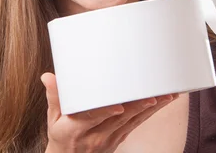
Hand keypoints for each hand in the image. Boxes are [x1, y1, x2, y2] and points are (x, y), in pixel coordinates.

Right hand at [42, 73, 177, 152]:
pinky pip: (137, 125)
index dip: (107, 112)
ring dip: (151, 109)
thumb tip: (48, 77)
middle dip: (139, 107)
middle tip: (154, 95)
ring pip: (133, 122)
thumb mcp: (53, 118)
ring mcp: (110, 139)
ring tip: (167, 95)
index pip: (93, 119)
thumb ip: (55, 97)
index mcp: (76, 129)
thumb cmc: (61, 136)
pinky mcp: (120, 138)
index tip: (120, 106)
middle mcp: (96, 136)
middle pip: (120, 120)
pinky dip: (150, 113)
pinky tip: (163, 102)